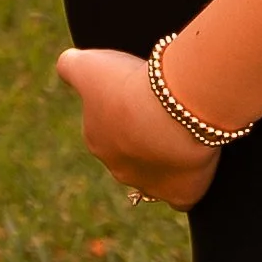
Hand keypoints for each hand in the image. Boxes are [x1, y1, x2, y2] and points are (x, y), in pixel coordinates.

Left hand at [55, 48, 219, 207]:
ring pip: (156, 174)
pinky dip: (188, 183)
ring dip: (167, 157)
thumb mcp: (91, 66)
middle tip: (166, 106)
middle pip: (132, 153)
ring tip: (184, 129)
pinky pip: (181, 196)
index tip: (143, 89)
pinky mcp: (180, 194)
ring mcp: (151, 186)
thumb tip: (66, 65)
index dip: (126, 107)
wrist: (171, 110)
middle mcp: (120, 169)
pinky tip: (195, 163)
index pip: (108, 126)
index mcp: (98, 140)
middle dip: (145, 134)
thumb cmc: (130, 87)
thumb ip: (70, 65)